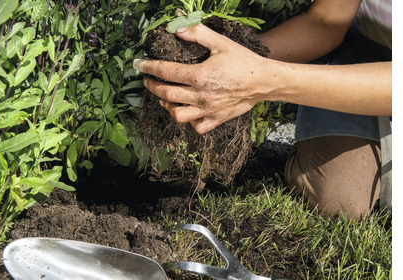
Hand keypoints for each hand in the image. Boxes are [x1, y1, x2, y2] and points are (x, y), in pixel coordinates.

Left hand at [134, 24, 270, 133]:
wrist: (264, 82)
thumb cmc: (243, 61)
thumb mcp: (221, 42)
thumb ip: (198, 34)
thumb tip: (177, 30)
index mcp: (200, 76)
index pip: (166, 72)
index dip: (149, 67)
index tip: (139, 64)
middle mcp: (201, 96)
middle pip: (167, 94)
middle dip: (153, 86)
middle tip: (149, 80)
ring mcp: (208, 110)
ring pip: (178, 115)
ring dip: (168, 106)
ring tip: (166, 98)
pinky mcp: (216, 119)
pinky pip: (197, 126)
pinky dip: (189, 121)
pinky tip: (189, 110)